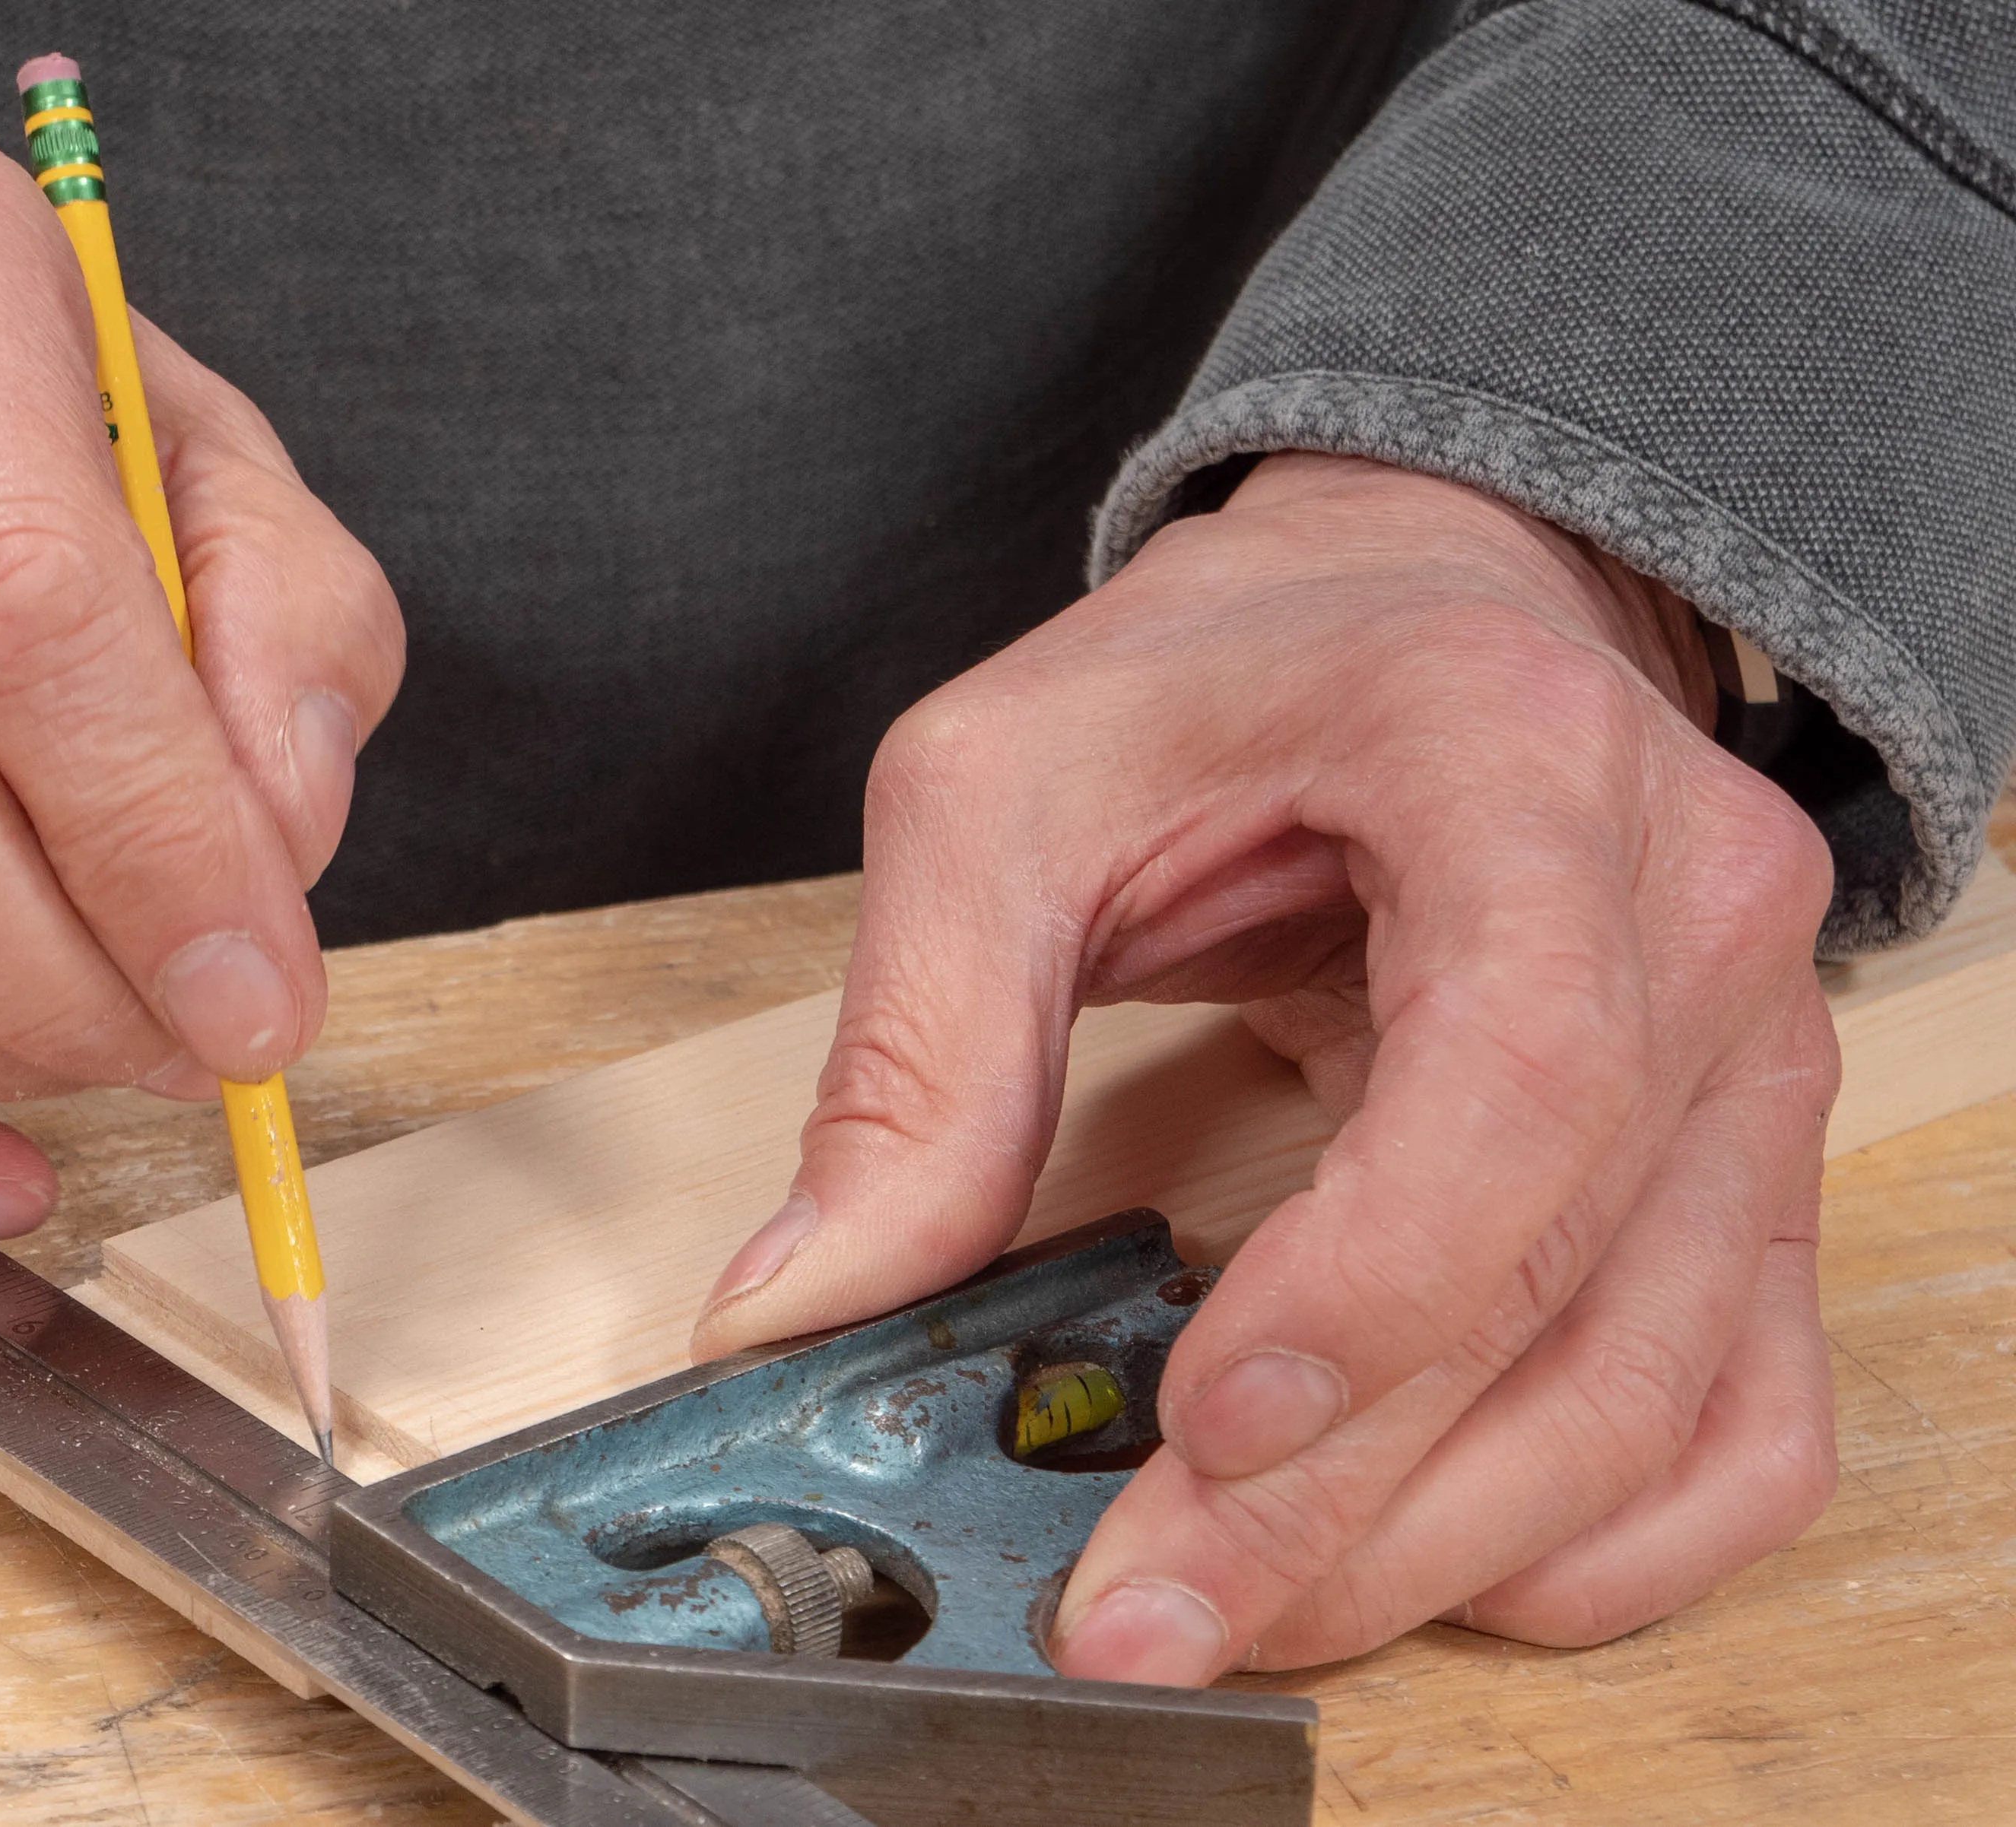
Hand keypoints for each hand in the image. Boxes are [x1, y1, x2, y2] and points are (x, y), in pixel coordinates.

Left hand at [692, 454, 1839, 1681]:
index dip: (1382, 1278)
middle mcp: (1694, 919)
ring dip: (1437, 1552)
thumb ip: (914, 1045)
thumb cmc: (1226, 669)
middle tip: (1135, 1614)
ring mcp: (1754, 1063)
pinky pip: (1745, 1417)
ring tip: (1220, 1615)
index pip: (1523, 1069)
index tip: (1211, 1419)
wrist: (1419, 604)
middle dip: (1337, 1498)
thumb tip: (796, 1301)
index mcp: (1516, 770)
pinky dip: (1600, 1541)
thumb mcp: (1000, 787)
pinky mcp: (1745, 1175)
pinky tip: (1423, 1571)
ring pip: (1658, 1392)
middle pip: (1565, 1282)